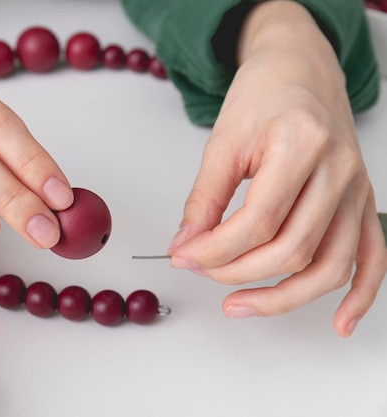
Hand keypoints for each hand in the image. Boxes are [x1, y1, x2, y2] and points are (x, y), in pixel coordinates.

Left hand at [167, 1, 386, 335]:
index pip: (257, 221)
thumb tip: (187, 246)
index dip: (215, 249)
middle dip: (237, 271)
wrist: (300, 70)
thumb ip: (204, 198)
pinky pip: (371, 258)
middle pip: (292, 248)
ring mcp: (357, 190)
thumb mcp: (222, 141)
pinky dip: (359, 295)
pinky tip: (338, 322)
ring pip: (331, 264)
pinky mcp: (363, 203)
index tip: (183, 256)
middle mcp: (339, 170)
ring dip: (283, 296)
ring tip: (239, 305)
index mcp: (301, 145)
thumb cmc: (263, 96)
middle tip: (200, 270)